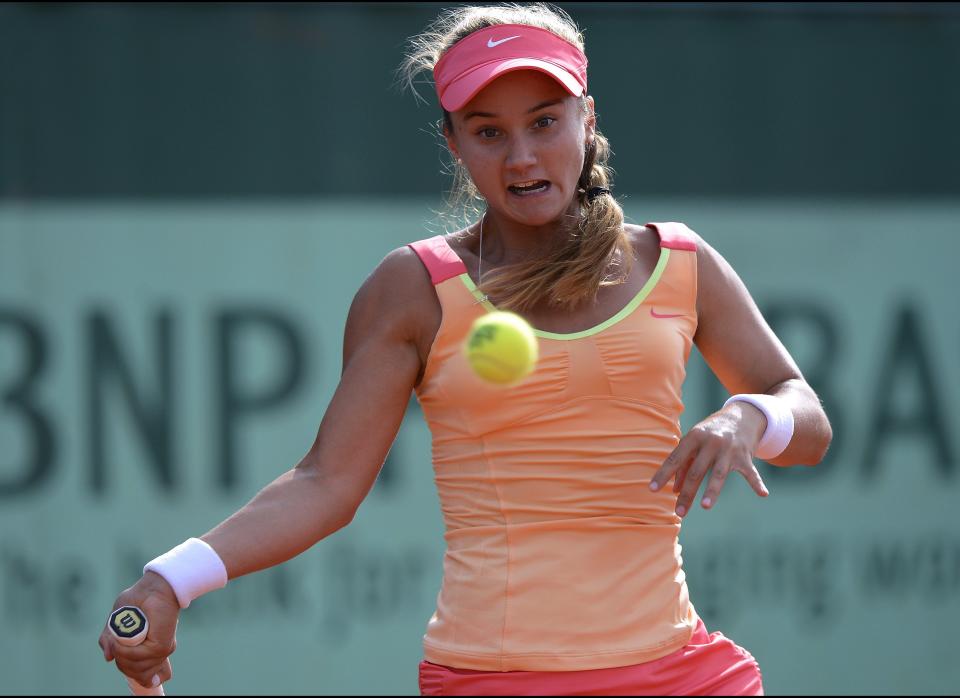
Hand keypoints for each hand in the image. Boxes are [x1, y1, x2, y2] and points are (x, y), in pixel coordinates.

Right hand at [99, 572, 180, 689]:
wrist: (154, 588)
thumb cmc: (135, 602)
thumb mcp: (115, 624)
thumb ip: (110, 643)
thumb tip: (108, 658)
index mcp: (148, 652)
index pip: (142, 676)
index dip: (132, 673)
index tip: (122, 658)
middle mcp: (156, 655)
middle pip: (134, 673)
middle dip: (121, 660)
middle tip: (119, 640)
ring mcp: (159, 651)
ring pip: (133, 667)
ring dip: (121, 652)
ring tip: (122, 635)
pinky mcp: (160, 647)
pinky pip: (135, 656)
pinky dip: (125, 647)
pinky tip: (124, 636)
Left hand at [649, 401, 769, 516]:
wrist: (741, 416)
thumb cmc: (710, 433)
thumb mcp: (694, 442)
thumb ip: (683, 465)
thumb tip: (674, 490)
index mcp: (694, 437)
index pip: (675, 458)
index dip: (663, 474)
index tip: (653, 490)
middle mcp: (711, 442)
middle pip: (696, 471)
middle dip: (687, 493)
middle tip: (679, 512)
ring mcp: (729, 449)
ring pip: (718, 473)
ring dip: (712, 491)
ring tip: (705, 506)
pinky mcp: (745, 456)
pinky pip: (751, 472)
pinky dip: (757, 483)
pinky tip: (763, 494)